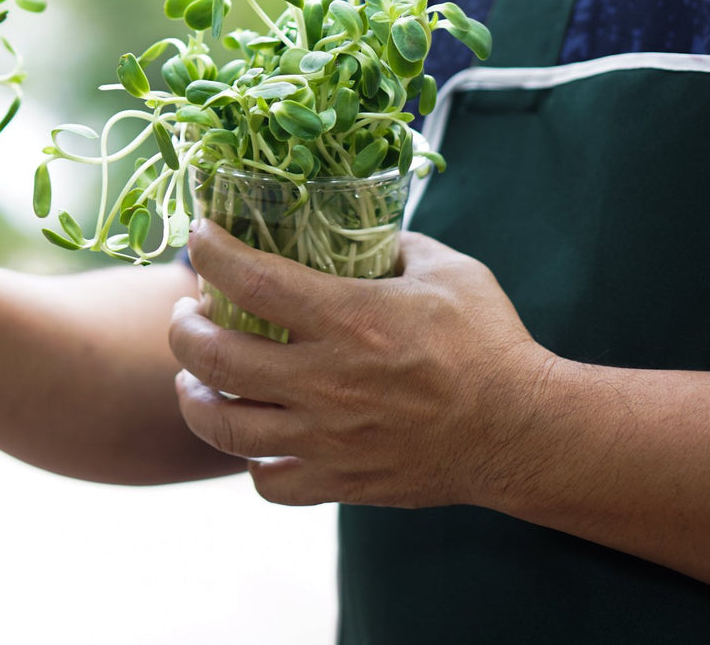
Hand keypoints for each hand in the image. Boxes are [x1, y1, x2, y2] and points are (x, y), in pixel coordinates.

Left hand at [169, 221, 555, 509]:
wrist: (527, 431)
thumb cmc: (490, 343)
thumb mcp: (445, 270)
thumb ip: (391, 244)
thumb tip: (353, 228)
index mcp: (347, 319)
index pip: (249, 278)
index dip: (210, 251)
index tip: (199, 238)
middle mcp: (325, 381)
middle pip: (211, 356)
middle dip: (182, 328)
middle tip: (187, 313)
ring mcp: (328, 437)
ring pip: (222, 426)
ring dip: (193, 396)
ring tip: (192, 378)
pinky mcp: (341, 480)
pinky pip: (268, 481)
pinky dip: (250, 460)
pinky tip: (254, 437)